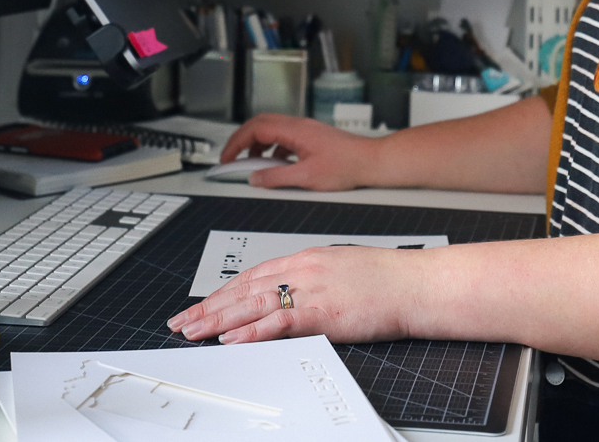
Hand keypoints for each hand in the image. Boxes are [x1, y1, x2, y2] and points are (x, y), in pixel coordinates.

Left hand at [167, 246, 428, 344]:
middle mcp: (303, 269)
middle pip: (245, 288)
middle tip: (182, 320)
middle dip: (209, 305)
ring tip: (193, 330)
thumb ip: (313, 280)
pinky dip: (251, 331)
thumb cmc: (387, 279)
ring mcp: (311, 289)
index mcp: (307, 258)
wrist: (416, 284)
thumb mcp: (342, 269)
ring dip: (218, 319)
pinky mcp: (322, 311)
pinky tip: (231, 338)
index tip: (203, 303)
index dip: (224, 290)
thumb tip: (293, 298)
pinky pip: (278, 322)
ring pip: (253, 303)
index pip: (254, 274)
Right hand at [218, 114, 383, 190]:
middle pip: (260, 124)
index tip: (227, 158)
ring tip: (254, 165)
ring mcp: (306, 130)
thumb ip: (277, 177)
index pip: (255, 129)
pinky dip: (273, 149)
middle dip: (242, 140)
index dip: (236, 143)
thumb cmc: (347, 166)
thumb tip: (256, 177)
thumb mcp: (306, 177)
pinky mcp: (312, 137)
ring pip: (272, 130)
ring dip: (258, 145)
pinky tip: (277, 165)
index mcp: (295, 131)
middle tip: (233, 158)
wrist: (371, 162)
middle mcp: (299, 125)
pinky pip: (284, 138)